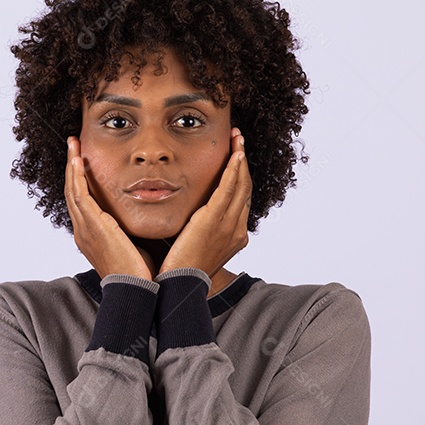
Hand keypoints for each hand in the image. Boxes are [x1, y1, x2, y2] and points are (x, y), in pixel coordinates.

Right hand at [64, 136, 155, 280]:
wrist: (138, 290)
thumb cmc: (141, 274)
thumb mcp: (136, 246)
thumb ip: (135, 230)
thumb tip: (149, 220)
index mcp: (92, 237)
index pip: (83, 202)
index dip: (81, 181)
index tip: (84, 162)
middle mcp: (84, 232)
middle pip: (73, 192)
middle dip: (73, 168)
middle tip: (74, 146)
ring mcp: (85, 229)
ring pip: (73, 190)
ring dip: (72, 165)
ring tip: (74, 145)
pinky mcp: (92, 226)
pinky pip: (80, 195)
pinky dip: (77, 176)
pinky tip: (79, 160)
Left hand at [158, 127, 251, 276]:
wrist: (179, 287)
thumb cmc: (180, 271)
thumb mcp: (195, 247)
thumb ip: (196, 230)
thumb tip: (186, 218)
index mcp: (233, 236)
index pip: (241, 200)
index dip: (240, 176)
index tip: (236, 159)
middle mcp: (236, 229)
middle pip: (245, 188)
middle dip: (243, 162)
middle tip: (239, 140)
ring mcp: (228, 224)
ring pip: (241, 184)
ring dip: (240, 158)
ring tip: (237, 138)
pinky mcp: (214, 220)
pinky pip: (229, 188)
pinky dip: (234, 169)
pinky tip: (235, 153)